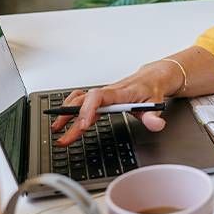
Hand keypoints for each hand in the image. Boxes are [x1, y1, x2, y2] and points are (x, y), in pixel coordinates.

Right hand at [50, 60, 180, 146]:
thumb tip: (155, 124)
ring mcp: (103, 96)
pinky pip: (82, 102)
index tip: (82, 125)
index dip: (88, 109)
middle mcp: (108, 93)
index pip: (98, 97)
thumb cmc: (151, 88)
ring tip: (57, 128)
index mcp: (119, 93)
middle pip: (83, 101)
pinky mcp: (101, 99)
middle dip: (70, 117)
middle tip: (62, 135)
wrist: (152, 78)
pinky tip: (66, 120)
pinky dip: (71, 109)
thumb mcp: (156, 102)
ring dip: (66, 113)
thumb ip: (154, 116)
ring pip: (79, 100)